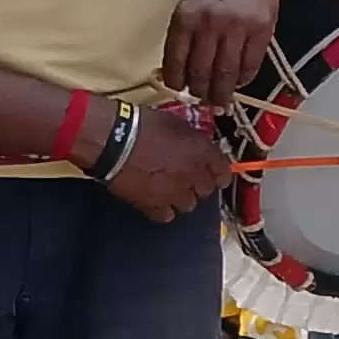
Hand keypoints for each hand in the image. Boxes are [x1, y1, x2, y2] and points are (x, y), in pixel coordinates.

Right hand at [102, 110, 233, 222]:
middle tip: (186, 177)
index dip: (219, 174)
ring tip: (169, 189)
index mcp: (202, 152)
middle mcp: (193, 176)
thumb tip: (196, 146)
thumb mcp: (175, 123)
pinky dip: (163, 210)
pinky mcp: (154, 206)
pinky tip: (155, 200)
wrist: (114, 141)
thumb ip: (192, 139)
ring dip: (181, 198)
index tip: (215, 175)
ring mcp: (175, 193)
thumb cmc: (142, 125)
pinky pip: (166, 215)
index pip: (224, 172)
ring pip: (188, 205)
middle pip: (206, 191)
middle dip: (198, 185)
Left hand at [163, 0, 282, 107]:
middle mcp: (209, 23)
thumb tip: (180, 74)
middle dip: (200, 93)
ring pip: (226, 74)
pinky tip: (238, 81)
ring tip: (221, 100)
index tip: (180, 91)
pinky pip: (250, 66)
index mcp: (186, 16)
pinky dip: (243, 79)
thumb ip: (184, 36)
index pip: (175, 60)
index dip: (176, 82)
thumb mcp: (190, 5)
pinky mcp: (261, 32)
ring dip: (222, 92)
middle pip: (201, 72)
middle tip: (203, 100)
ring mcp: (237, 28)